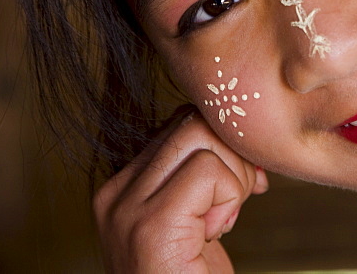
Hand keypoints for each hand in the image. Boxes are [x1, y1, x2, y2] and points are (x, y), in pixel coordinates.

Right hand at [93, 107, 268, 272]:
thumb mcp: (192, 218)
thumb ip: (199, 176)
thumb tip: (234, 134)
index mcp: (121, 187)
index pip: (180, 124)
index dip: (222, 145)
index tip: (242, 185)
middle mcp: (114, 194)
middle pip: (191, 122)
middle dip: (233, 154)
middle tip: (239, 200)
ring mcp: (126, 210)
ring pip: (201, 137)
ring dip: (234, 177)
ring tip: (223, 221)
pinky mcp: (150, 226)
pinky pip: (209, 172)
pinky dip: (231, 197)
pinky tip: (216, 233)